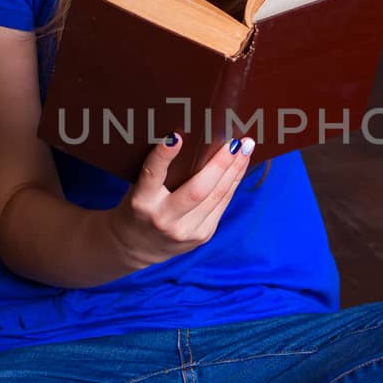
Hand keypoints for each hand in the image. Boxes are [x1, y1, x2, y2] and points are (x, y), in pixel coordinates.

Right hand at [107, 134, 254, 272]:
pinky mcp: (202, 236)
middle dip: (220, 164)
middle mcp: (163, 219)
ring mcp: (185, 231)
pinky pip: (222, 204)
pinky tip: (240, 167)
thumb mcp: (138, 188)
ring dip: (234, 170)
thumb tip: (188, 138)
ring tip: (246, 148)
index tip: (176, 136)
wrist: (137, 246)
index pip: (152, 175)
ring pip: (217, 196)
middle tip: (235, 142)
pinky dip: (233, 183)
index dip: (163, 156)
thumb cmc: (139, 207)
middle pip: (197, 190)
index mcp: (141, 203)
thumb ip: (157, 171)